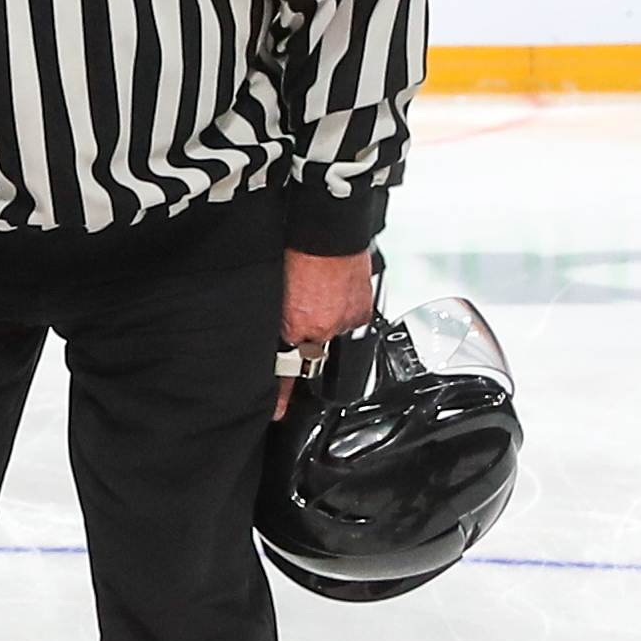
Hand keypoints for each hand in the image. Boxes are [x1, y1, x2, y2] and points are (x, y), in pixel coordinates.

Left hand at [275, 248, 375, 412]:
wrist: (327, 229)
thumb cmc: (296, 251)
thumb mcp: (276, 290)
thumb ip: (280, 317)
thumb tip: (280, 335)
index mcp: (296, 326)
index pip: (288, 368)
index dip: (283, 393)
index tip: (279, 411)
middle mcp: (324, 329)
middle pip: (313, 349)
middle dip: (307, 338)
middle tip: (304, 310)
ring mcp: (347, 320)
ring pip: (333, 333)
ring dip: (327, 321)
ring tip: (320, 294)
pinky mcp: (364, 309)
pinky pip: (351, 319)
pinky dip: (344, 309)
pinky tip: (335, 290)